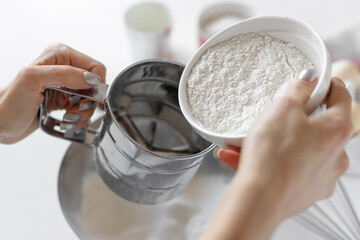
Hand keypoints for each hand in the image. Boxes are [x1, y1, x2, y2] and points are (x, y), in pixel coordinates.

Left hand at [0, 43, 105, 143]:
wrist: (0, 124)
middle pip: (95, 85)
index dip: (95, 86)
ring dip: (84, 112)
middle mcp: (64, 67)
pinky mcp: (64, 99)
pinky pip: (83, 108)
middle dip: (88, 102)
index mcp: (60, 55)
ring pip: (91, 98)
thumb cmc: (9, 104)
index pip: (94, 67)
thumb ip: (64, 74)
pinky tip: (69, 120)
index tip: (87, 101)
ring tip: (69, 118)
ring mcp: (65, 84)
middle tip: (75, 111)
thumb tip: (91, 79)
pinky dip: (80, 117)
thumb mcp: (33, 80)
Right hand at [201, 73, 351, 239]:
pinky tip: (245, 159)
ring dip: (275, 142)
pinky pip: (288, 168)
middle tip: (275, 114)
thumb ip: (298, 89)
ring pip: (298, 150)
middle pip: (318, 126)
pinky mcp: (305, 191)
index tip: (316, 82)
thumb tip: (308, 80)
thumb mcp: (283, 107)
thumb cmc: (274, 154)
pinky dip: (270, 162)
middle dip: (293, 118)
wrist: (261, 198)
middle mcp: (336, 155)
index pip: (341, 97)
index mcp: (336, 130)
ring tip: (245, 143)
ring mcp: (322, 176)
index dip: (328, 85)